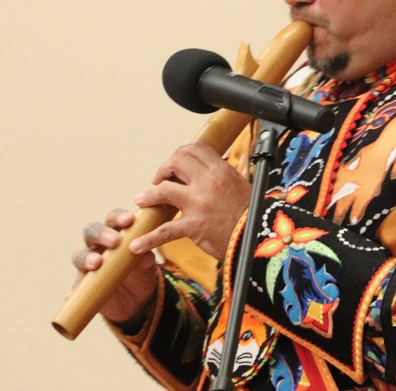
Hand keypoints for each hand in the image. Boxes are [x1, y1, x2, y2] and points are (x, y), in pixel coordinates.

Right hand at [70, 208, 158, 326]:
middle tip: (114, 241)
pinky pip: (75, 287)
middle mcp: (98, 245)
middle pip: (91, 231)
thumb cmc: (141, 272)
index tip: (129, 220)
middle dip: (101, 234)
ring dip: (86, 258)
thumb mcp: (147, 266)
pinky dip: (73, 291)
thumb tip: (143, 255)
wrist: (138, 298)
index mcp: (115, 233)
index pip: (113, 219)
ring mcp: (88, 264)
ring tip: (96, 263)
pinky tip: (71, 295)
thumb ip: (145, 258)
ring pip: (79, 255)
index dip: (118, 217)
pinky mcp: (83, 285)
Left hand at [129, 142, 251, 260]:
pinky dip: (148, 239)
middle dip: (164, 169)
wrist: (259, 239)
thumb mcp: (242, 186)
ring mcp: (198, 203)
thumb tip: (212, 169)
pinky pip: (164, 231)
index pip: (195, 149)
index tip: (176, 163)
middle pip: (176, 162)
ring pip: (163, 190)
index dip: (180, 154)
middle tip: (159, 179)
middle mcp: (208, 182)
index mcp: (222, 170)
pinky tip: (136, 245)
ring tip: (141, 200)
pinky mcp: (193, 226)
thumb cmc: (253, 215)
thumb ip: (223, 177)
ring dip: (149, 195)